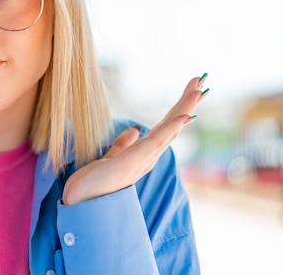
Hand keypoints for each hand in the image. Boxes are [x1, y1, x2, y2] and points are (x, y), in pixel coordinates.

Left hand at [62, 73, 208, 205]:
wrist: (81, 200)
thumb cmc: (94, 183)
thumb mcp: (111, 157)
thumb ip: (123, 145)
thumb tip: (135, 130)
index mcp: (144, 154)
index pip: (166, 127)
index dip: (178, 109)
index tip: (191, 92)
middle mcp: (149, 156)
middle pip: (173, 125)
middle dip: (187, 103)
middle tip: (201, 81)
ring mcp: (145, 159)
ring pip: (171, 128)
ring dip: (185, 108)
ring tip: (199, 89)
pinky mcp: (135, 160)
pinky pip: (158, 141)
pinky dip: (172, 128)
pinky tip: (184, 115)